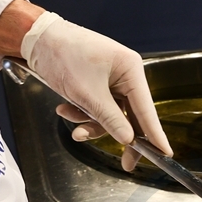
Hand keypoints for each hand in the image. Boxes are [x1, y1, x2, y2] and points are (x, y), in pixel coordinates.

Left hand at [20, 12, 171, 170]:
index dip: (155, 134)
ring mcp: (110, 82)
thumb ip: (110, 119)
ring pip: (111, 116)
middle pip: (130, 116)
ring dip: (91, 124)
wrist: (37, 40)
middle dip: (117, 135)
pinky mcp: (96, 86)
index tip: (165, 154)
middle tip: (126, 162)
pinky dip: (81, 114)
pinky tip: (65, 109)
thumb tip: (128, 139)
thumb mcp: (87, 93)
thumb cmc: (63, 55)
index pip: (147, 109)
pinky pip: (97, 110)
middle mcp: (125, 76)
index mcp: (130, 70)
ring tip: (73, 125)